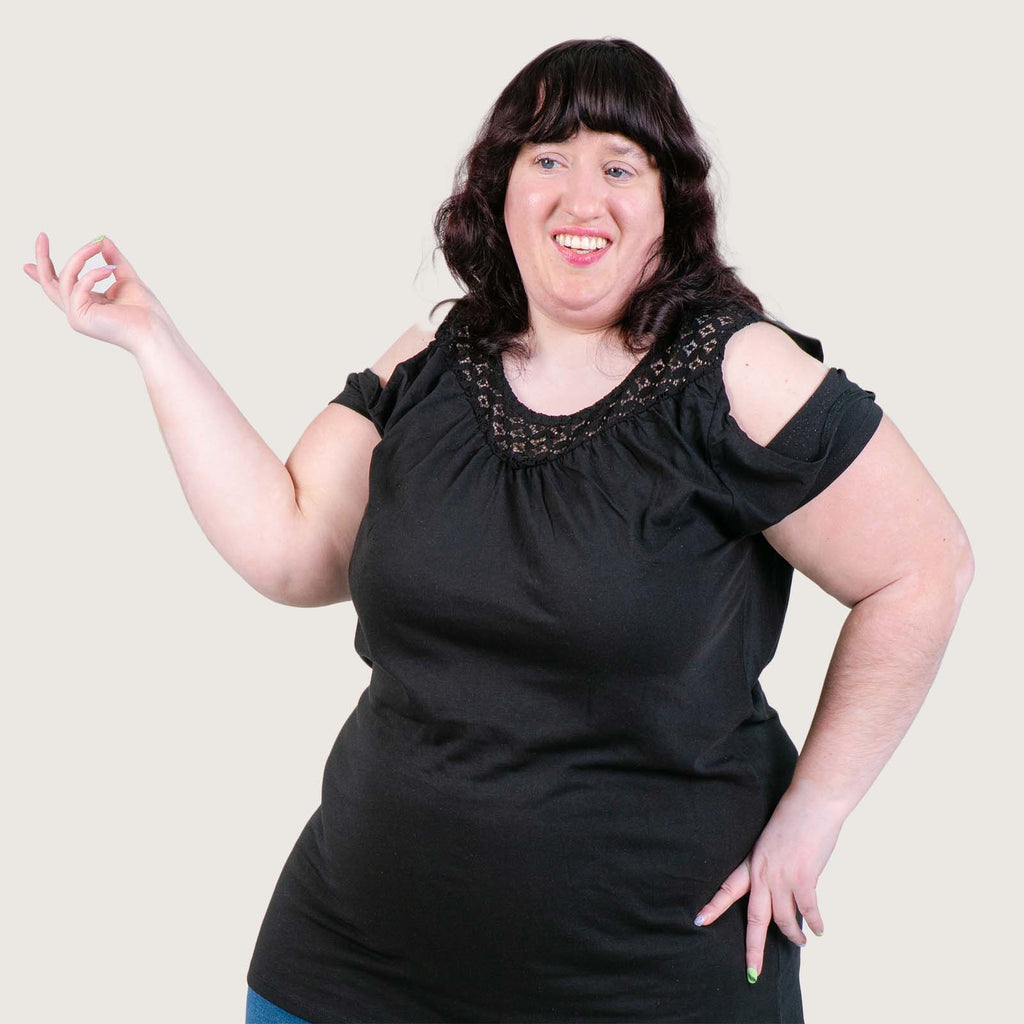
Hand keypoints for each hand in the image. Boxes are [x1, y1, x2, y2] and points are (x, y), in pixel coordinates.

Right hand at [23, 233, 174, 354]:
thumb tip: (103, 240)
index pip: (60, 287)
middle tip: (42, 237)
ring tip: (96, 245)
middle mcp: (78, 311)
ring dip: (80, 256)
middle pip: (50, 283)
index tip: (27, 264)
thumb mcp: (126, 278)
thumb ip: (113, 260)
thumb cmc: (146, 312)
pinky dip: (93, 273)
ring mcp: (76, 316)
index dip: (43, 274)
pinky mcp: (79, 317)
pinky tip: (109, 269)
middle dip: (42, 259)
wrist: (154, 331)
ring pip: (64, 278)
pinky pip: (78, 285)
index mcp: (88, 304)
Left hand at [693, 787, 842, 982]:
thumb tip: (779, 885)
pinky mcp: (804, 879)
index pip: (727, 889)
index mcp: (753, 862)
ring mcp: (783, 878)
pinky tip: (818, 931)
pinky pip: (808, 912)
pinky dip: (814, 924)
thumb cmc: (794, 818)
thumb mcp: (771, 841)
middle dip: (753, 949)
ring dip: (792, 935)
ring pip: (783, 920)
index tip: (698, 921)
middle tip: (752, 972)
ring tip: (800, 942)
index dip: (713, 907)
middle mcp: (763, 873)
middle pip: (754, 919)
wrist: (811, 804)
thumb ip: (770, 865)